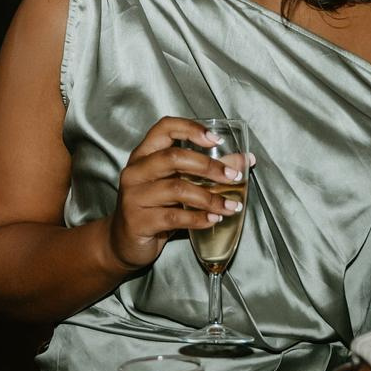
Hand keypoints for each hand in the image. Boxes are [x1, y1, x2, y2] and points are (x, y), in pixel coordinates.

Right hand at [105, 117, 252, 273]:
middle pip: (174, 157)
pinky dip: (198, 218)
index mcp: (143, 154)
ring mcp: (134, 196)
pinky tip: (213, 219)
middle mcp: (135, 171)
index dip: (191, 129)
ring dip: (209, 197)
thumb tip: (245, 160)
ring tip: (230, 206)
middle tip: (232, 177)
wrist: (124, 242)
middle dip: (208, 166)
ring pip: (177, 189)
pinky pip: (174, 217)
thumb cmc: (154, 207)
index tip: (216, 140)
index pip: (164, 128)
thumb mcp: (177, 184)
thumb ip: (207, 170)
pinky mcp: (138, 221)